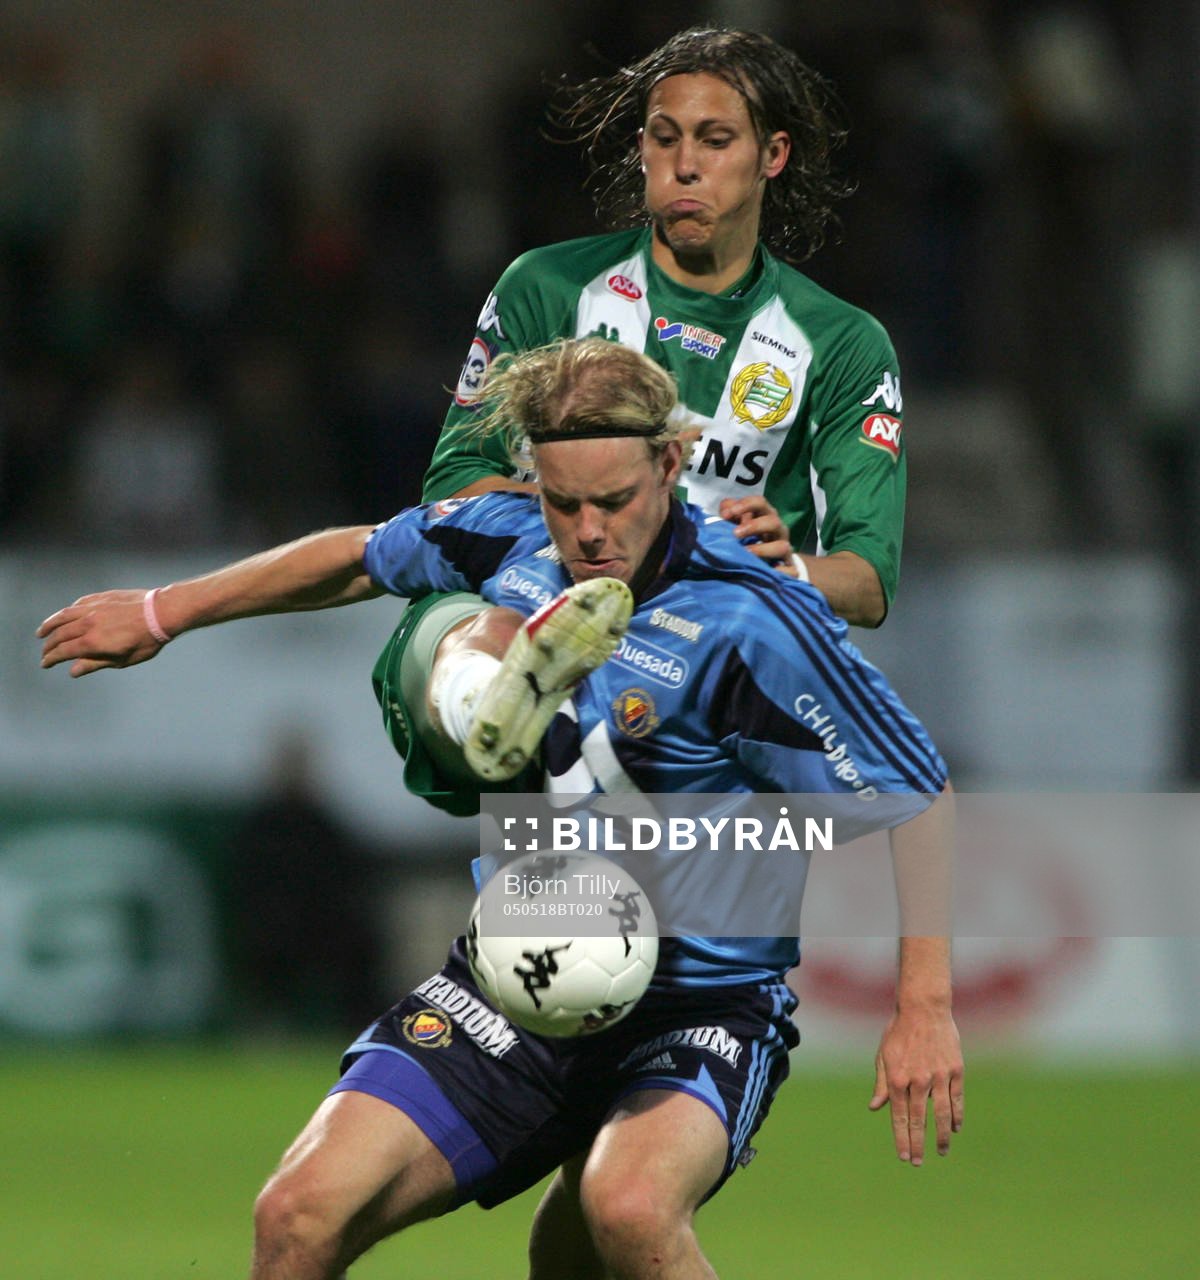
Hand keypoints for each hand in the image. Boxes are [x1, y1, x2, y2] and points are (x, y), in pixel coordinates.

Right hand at [38, 589, 166, 677]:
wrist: (162, 612)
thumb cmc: (147, 640)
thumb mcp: (123, 659)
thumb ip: (95, 663)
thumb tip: (73, 670)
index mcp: (92, 642)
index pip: (63, 651)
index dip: (51, 659)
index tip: (45, 664)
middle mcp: (88, 623)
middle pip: (60, 634)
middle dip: (49, 645)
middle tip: (45, 652)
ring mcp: (94, 608)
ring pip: (64, 615)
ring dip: (50, 624)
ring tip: (42, 631)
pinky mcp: (102, 597)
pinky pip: (79, 603)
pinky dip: (69, 611)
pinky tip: (66, 614)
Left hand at [717, 495, 795, 573]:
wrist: (772, 562)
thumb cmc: (750, 538)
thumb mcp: (738, 523)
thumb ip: (730, 514)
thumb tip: (725, 512)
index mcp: (766, 516)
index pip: (760, 503)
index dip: (746, 505)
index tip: (728, 513)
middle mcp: (778, 531)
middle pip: (773, 522)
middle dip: (755, 526)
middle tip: (735, 534)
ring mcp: (786, 550)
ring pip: (782, 546)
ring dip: (763, 549)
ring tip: (746, 553)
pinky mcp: (790, 569)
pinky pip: (790, 570)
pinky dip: (780, 571)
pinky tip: (768, 571)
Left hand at [868, 1006, 963, 1165]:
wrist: (923, 1008)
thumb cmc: (899, 1031)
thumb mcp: (883, 1055)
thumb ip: (881, 1083)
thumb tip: (875, 1108)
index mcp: (897, 1078)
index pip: (899, 1116)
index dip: (902, 1138)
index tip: (904, 1157)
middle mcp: (917, 1080)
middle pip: (919, 1120)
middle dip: (918, 1144)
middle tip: (918, 1163)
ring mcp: (938, 1076)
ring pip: (941, 1114)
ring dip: (940, 1136)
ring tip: (940, 1152)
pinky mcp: (955, 1070)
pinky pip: (957, 1099)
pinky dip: (956, 1116)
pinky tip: (954, 1129)